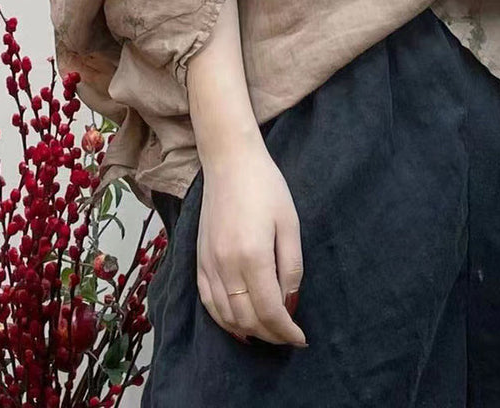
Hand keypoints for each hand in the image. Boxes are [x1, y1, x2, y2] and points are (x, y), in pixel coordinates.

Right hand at [196, 135, 307, 346]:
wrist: (229, 162)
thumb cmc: (266, 186)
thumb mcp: (290, 223)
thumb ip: (291, 267)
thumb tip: (289, 302)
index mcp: (252, 256)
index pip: (270, 310)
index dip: (286, 331)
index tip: (300, 338)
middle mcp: (226, 265)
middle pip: (247, 319)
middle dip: (270, 335)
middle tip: (288, 336)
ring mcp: (208, 263)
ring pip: (225, 316)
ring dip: (247, 331)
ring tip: (268, 333)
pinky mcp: (198, 259)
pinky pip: (208, 301)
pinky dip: (223, 319)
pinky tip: (238, 323)